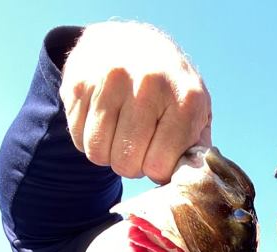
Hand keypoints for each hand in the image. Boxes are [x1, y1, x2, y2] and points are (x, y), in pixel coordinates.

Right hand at [60, 21, 211, 182]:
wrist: (133, 43)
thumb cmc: (170, 91)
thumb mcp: (196, 114)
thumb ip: (197, 151)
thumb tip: (189, 183)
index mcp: (185, 99)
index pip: (159, 165)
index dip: (157, 171)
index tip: (159, 155)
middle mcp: (149, 84)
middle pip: (126, 162)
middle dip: (131, 166)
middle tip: (138, 147)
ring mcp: (111, 79)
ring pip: (98, 153)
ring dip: (108, 155)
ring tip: (121, 136)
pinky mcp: (80, 81)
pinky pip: (79, 138)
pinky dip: (89, 140)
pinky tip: (103, 122)